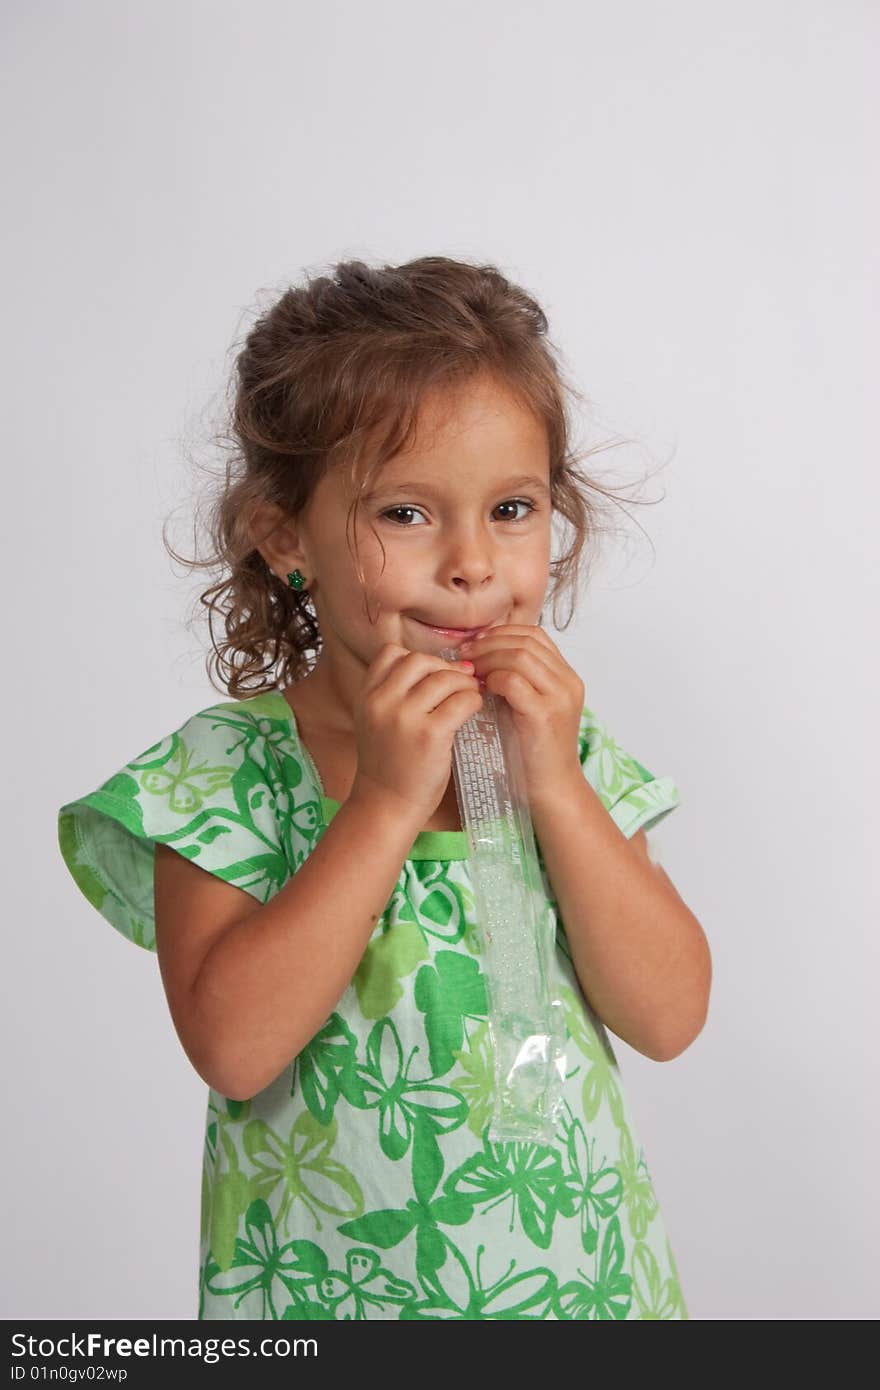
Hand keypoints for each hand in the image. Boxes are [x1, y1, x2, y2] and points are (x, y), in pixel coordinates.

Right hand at [350, 644, 481, 821]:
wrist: (386, 806)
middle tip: (460, 682)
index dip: (418, 659)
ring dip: (464, 684)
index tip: (433, 675)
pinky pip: (461, 701)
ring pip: (444, 678)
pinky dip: (473, 701)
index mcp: (366, 696)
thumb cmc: (388, 764)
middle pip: (420, 660)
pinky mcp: (430, 735)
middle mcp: (381, 702)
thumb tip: (445, 666)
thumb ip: (395, 694)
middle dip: (445, 668)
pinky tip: (473, 711)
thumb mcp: (376, 722)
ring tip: (470, 696)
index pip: (391, 653)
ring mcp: (404, 718)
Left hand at [457, 624, 584, 805]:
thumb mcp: (526, 706)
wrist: (552, 789)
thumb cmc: (532, 751)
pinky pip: (514, 681)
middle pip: (526, 641)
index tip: (475, 644)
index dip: (502, 633)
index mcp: (566, 677)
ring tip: (468, 671)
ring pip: (520, 656)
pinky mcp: (545, 715)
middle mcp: (568, 682)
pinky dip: (492, 679)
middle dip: (489, 644)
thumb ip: (514, 680)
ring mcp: (560, 698)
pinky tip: (480, 690)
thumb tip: (477, 656)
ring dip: (488, 659)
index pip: (535, 635)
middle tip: (463, 655)